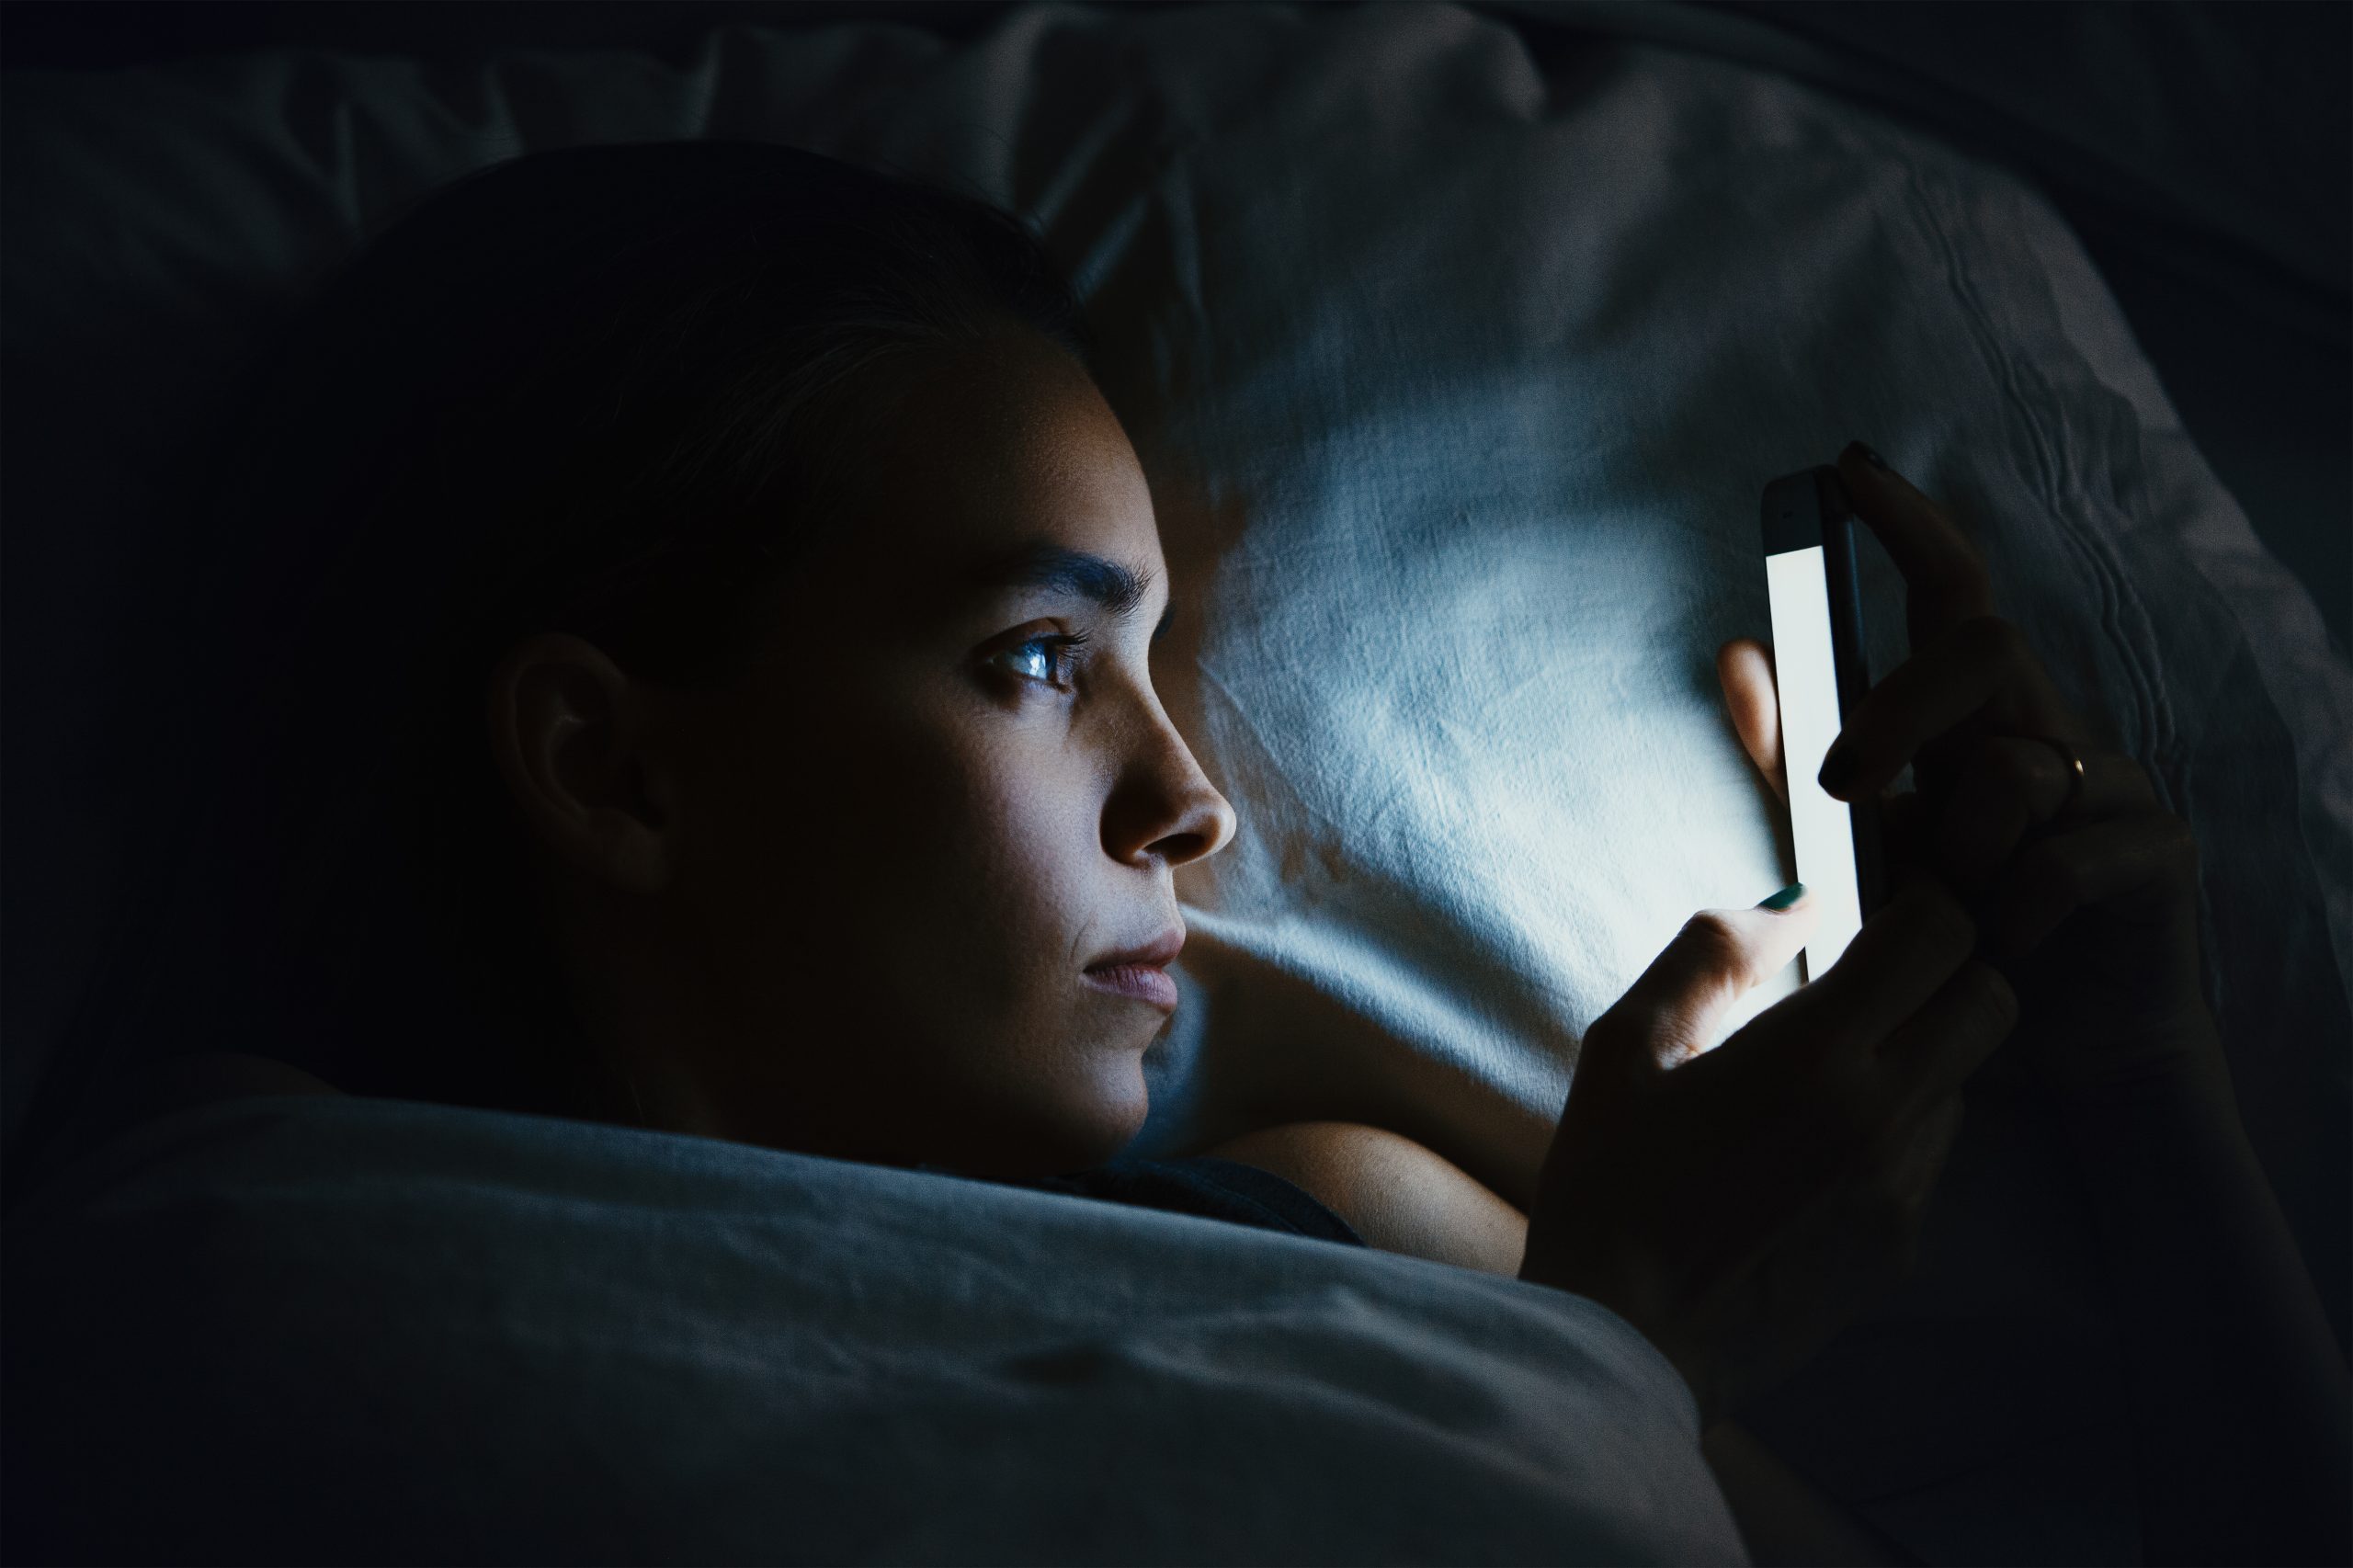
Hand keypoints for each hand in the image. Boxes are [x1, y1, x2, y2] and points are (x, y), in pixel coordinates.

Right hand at [1520, 876, 2013, 1425]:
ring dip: (1921, 1053)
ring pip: (1967, 1078)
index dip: (1917, 904)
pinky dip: (1897, 1127)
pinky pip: (1934, 1153)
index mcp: (1812, 1053)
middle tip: (1868, 983)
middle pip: (1990, 999)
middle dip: (1944, 973)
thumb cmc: (1609, 1187)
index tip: (1871, 914)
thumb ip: (1712, 956)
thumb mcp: (1626, 1049)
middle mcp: (1881, 1115)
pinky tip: (1816, 1152)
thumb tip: (1795, 901)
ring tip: (1827, 1077)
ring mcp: (1903, 1186)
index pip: (1939, 935)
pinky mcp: (1903, 1244)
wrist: (1624, 1343)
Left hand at [1717, 443, 2217, 1100]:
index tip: (1844, 469)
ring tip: (1952, 923)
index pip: (1949, 592)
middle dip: (1898, 705)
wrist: (2053, 1061)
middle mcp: (2046, 728)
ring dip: (1956, 854)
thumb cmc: (1949, 947)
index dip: (1907, 524)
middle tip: (1841, 788)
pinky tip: (2008, 953)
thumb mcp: (1852, 844)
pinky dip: (2012, 915)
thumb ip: (1795, 755)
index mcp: (1974, 718)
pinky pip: (2064, 858)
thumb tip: (1735, 650)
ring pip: (2014, 766)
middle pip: (1981, 643)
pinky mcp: (2156, 853)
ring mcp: (2110, 785)